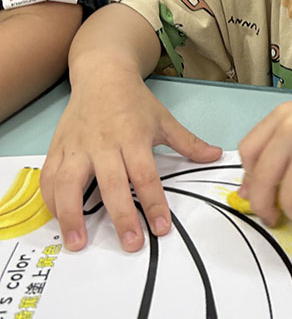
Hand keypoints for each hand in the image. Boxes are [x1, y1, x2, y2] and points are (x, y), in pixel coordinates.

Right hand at [41, 69, 221, 252]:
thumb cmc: (134, 100)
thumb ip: (188, 142)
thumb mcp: (164, 119)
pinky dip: (49, 200)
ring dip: (71, 215)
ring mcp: (77, 146)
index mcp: (133, 137)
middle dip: (121, 217)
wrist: (102, 74)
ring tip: (77, 243)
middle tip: (130, 244)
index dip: (154, 203)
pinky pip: (49, 177)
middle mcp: (103, 144)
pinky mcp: (58, 147)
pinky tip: (58, 219)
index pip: (145, 175)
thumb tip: (215, 156)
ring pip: (69, 183)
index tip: (161, 229)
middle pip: (111, 184)